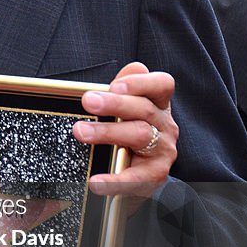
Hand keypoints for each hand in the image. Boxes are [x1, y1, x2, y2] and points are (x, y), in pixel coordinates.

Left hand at [72, 62, 177, 205]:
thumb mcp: (127, 109)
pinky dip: (113, 180)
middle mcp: (165, 125)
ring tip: (81, 131)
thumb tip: (135, 66)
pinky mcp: (155, 175)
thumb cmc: (128, 135)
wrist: (138, 177)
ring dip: (108, 132)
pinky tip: (95, 181)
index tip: (114, 85)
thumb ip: (126, 88)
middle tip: (88, 101)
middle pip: (144, 109)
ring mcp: (163, 150)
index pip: (161, 85)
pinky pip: (135, 177)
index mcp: (158, 104)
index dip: (141, 82)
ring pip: (139, 135)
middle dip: (114, 104)